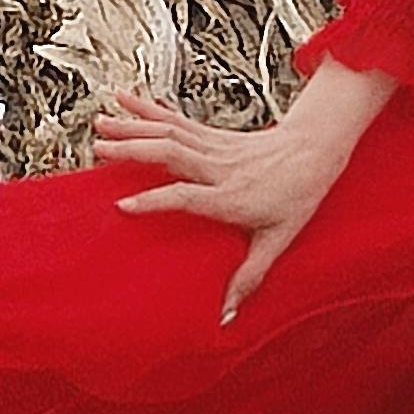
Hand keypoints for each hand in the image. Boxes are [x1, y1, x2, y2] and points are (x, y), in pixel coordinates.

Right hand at [93, 92, 345, 322]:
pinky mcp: (211, 135)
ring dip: (132, 125)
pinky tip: (124, 98)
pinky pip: (175, 120)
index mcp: (231, 197)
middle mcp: (219, 168)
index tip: (123, 205)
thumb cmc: (297, 197)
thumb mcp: (278, 241)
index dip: (155, 200)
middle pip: (171, 153)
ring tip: (99, 123)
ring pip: (169, 132)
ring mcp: (214, 147)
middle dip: (133, 149)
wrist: (314, 151)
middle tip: (98, 149)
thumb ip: (250, 277)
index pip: (187, 196)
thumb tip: (226, 315)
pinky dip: (147, 108)